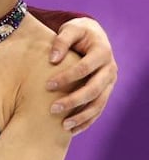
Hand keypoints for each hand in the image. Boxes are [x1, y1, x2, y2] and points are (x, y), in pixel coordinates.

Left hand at [46, 18, 116, 133]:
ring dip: (82, 116)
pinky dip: (87, 121)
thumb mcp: (70, 29)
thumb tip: (53, 60)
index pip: (85, 68)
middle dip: (73, 101)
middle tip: (52, 109)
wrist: (93, 36)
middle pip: (94, 89)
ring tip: (64, 126)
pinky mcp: (106, 92)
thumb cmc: (78, 32)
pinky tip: (72, 130)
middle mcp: (110, 69)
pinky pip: (98, 110)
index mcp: (102, 52)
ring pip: (99, 104)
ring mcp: (110, 83)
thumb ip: (61, 41)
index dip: (66, 78)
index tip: (47, 86)